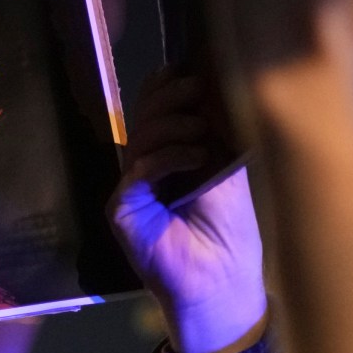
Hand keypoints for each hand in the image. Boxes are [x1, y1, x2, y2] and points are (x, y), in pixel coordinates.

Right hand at [110, 74, 265, 352]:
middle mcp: (144, 167)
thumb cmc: (229, 232)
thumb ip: (215, 133)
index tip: (194, 69)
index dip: (168, 84)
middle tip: (197, 92)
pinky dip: (165, 158)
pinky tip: (194, 157)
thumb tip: (214, 84)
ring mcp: (130, 189)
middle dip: (170, 97)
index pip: (155, 106)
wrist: (220, 283)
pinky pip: (135, 173)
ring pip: (138, 138)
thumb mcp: (228, 170)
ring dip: (172, 126)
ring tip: (202, 133)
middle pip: (143, 115)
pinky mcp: (122, 211)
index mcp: (168, 153)